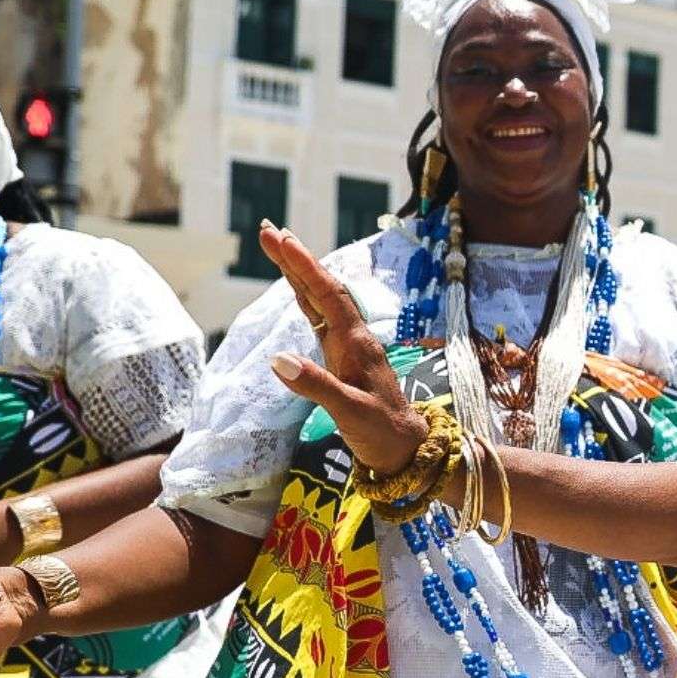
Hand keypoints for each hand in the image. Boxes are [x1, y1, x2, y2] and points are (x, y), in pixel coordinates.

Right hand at [256, 222, 425, 475]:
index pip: (327, 295)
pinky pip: (321, 319)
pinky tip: (297, 289)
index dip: (304, 266)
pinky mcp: (343, 358)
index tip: (281, 239)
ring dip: (299, 274)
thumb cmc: (381, 431)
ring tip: (279, 246)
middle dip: (296, 259)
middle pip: (322, 289)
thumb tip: (277, 360)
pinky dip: (306, 299)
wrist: (407, 447)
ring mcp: (349, 346)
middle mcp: (353, 337)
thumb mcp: (348, 411)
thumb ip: (316, 386)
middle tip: (269, 230)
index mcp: (356, 343)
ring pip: (320, 300)